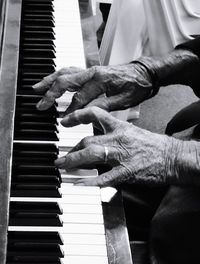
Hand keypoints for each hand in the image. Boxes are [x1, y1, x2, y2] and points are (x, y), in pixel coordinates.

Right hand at [33, 63, 152, 113]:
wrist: (144, 74)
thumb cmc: (136, 86)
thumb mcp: (122, 101)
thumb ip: (102, 106)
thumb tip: (85, 115)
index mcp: (101, 80)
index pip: (79, 98)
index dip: (70, 111)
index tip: (63, 121)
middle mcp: (93, 72)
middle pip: (65, 81)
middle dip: (51, 94)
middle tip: (41, 105)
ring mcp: (91, 69)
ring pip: (64, 72)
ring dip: (49, 81)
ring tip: (37, 88)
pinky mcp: (91, 70)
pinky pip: (70, 71)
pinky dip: (58, 76)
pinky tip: (52, 81)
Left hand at [55, 107, 177, 186]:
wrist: (172, 156)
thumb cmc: (153, 145)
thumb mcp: (132, 131)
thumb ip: (114, 133)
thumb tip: (98, 138)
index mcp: (119, 127)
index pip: (94, 115)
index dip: (77, 116)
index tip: (65, 121)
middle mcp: (117, 139)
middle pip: (87, 140)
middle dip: (71, 150)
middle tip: (61, 158)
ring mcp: (121, 155)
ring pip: (92, 154)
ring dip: (74, 161)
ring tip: (63, 167)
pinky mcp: (126, 172)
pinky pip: (105, 177)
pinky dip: (90, 182)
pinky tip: (79, 185)